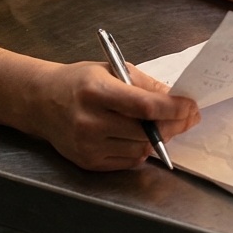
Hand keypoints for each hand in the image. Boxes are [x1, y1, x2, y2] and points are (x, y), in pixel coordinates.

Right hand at [30, 61, 199, 170]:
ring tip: (164, 124)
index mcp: (96, 91)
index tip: (190, 106)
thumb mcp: (110, 70)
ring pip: (140, 149)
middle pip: (145, 131)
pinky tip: (141, 136)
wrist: (41, 102)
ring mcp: (87, 145)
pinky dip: (140, 149)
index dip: (174, 109)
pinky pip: (127, 161)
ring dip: (158, 138)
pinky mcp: (88, 161)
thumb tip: (175, 97)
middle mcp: (90, 121)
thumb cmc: (78, 82)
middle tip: (187, 117)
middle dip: (174, 125)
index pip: (145, 106)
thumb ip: (144, 83)